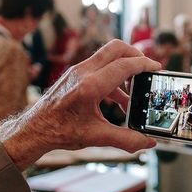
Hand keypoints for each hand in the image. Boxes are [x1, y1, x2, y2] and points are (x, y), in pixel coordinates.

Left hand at [0, 40, 160, 169]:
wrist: (34, 129)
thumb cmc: (59, 131)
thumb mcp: (96, 137)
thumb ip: (126, 140)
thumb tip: (147, 143)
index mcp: (90, 86)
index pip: (124, 65)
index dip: (144, 65)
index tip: (157, 68)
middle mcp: (83, 73)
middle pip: (116, 48)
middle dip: (135, 55)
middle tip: (147, 69)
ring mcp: (77, 71)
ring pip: (106, 56)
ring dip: (123, 68)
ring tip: (134, 90)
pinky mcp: (73, 74)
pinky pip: (98, 66)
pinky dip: (112, 76)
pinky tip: (117, 98)